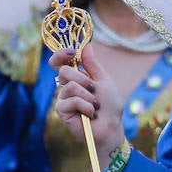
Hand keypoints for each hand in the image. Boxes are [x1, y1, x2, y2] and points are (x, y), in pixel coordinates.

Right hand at [50, 48, 124, 171]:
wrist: (111, 126)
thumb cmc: (109, 106)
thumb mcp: (103, 81)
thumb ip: (93, 65)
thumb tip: (86, 45)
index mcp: (76, 77)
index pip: (60, 62)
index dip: (62, 54)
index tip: (72, 52)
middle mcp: (67, 87)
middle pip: (64, 71)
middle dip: (83, 79)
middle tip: (93, 89)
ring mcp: (63, 99)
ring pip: (70, 86)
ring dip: (88, 95)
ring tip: (95, 105)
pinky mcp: (62, 111)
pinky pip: (71, 100)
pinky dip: (85, 106)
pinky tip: (90, 114)